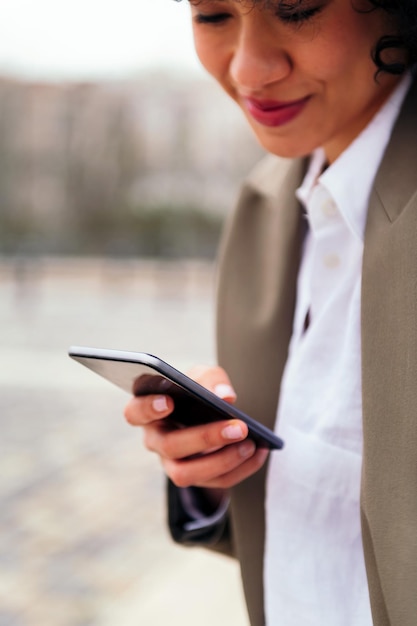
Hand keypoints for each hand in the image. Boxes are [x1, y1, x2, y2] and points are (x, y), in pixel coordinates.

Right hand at [124, 365, 268, 489]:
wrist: (206, 413)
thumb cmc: (197, 390)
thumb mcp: (202, 376)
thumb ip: (211, 379)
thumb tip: (225, 397)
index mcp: (148, 411)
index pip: (135, 412)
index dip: (148, 409)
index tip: (169, 401)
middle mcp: (155, 440)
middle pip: (170, 446)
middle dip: (205, 438)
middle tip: (238, 427)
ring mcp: (171, 463)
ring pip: (187, 474)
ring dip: (222, 461)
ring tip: (250, 444)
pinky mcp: (195, 478)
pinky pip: (215, 482)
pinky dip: (241, 469)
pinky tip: (260, 452)